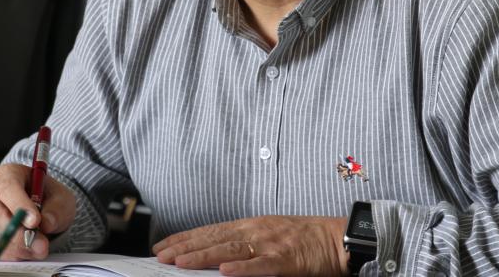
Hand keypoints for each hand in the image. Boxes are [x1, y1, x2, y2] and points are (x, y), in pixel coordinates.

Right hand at [0, 163, 75, 259]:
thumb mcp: (61, 197)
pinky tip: (29, 252)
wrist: (40, 210)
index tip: (35, 221)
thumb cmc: (48, 198)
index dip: (20, 206)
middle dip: (19, 235)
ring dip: (18, 249)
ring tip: (39, 248)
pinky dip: (14, 256)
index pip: (8, 188)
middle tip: (41, 246)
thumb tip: (46, 223)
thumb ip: (56, 209)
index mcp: (8, 176)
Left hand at [152, 215, 348, 275]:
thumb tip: (216, 255)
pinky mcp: (285, 260)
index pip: (210, 231)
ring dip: (204, 257)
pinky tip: (225, 272)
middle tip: (161, 256)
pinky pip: (261, 266)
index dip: (185, 238)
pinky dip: (242, 269)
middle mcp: (256, 231)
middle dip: (186, 248)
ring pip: (230, 250)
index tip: (163, 246)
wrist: (337, 238)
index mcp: (251, 225)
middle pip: (214, 239)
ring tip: (182, 263)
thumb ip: (244, 242)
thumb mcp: (270, 233)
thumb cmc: (304, 238)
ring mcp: (270, 245)